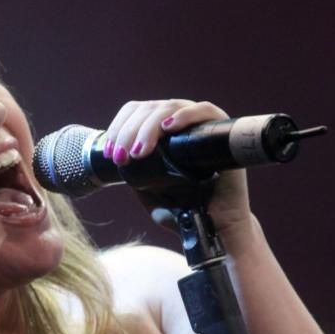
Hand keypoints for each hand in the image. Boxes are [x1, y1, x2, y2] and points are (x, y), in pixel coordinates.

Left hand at [103, 100, 253, 233]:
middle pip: (148, 109)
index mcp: (162, 130)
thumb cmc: (185, 208)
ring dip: (148, 127)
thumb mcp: (150, 192)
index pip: (135, 111)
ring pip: (169, 107)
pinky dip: (184, 116)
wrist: (218, 225)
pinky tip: (168, 128)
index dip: (119, 127)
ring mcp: (201, 123)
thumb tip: (117, 159)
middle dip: (128, 132)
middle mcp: (180, 121)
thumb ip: (135, 176)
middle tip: (121, 157)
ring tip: (139, 152)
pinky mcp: (223, 130)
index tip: (111, 153)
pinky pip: (205, 111)